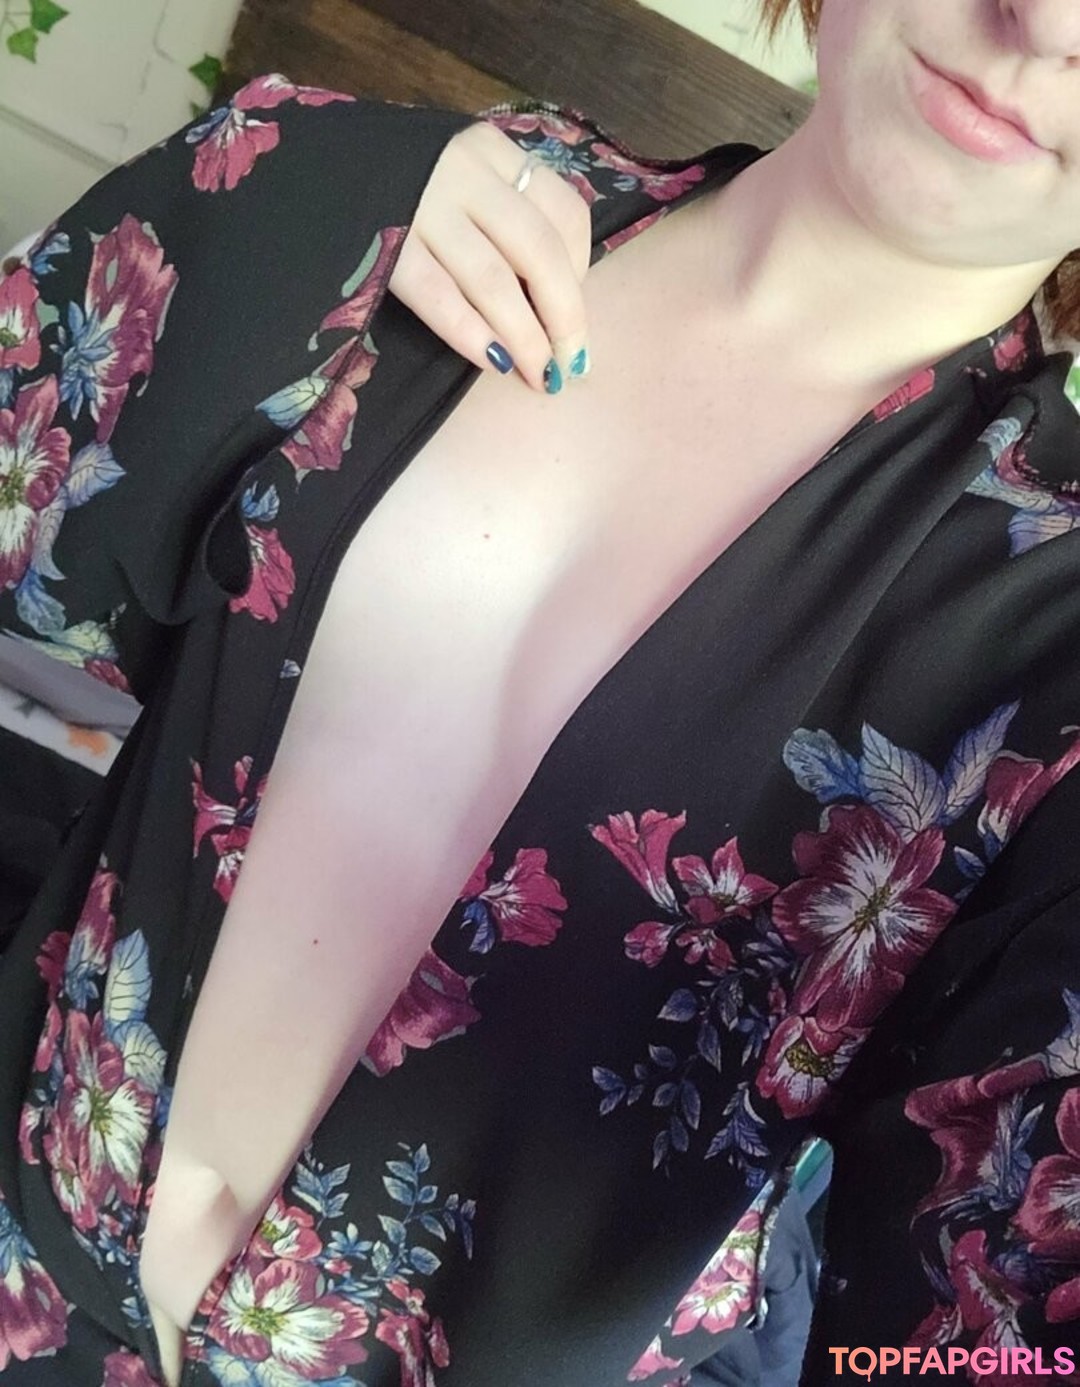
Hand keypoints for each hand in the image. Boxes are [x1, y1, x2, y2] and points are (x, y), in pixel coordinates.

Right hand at [388, 119, 592, 393]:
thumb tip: (554, 300)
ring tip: (539, 377)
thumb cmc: (401, 186)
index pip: (563, 211)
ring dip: (524, 337)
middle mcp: (464, 172)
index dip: (582, 270)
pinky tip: (492, 362)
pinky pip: (440, 298)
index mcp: (492, 151)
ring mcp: (422, 207)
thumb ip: (505, 216)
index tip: (573, 312)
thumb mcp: (460, 177)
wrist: (309, 169)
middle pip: (539, 251)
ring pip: (494, 280)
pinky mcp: (384, 246)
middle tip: (570, 364)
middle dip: (564, 317)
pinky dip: (472, 335)